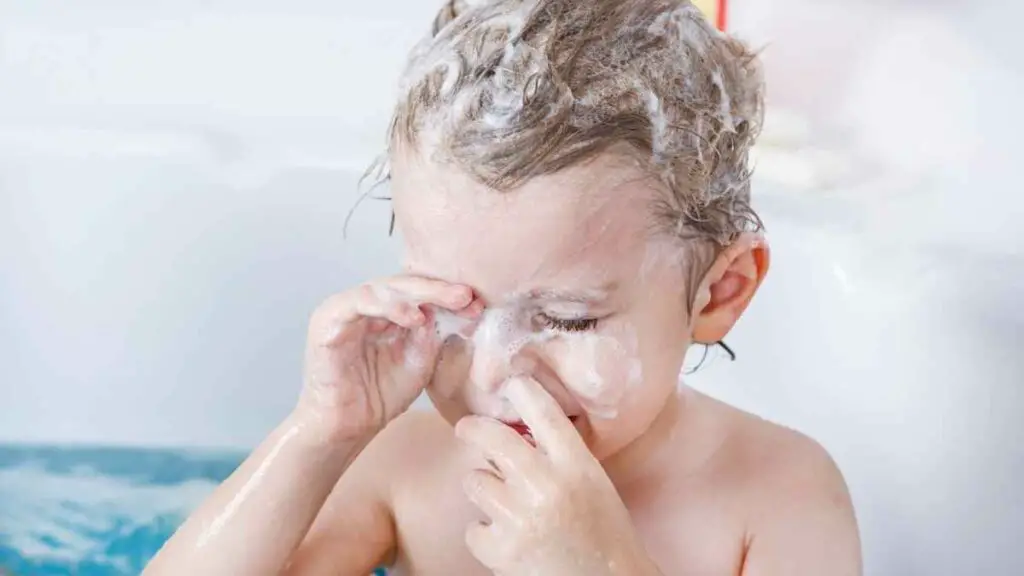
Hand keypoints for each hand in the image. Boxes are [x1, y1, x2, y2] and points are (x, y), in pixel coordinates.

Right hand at [299, 275, 480, 440]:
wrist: (348, 427)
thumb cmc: (380, 395)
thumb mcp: (420, 361)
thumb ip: (433, 333)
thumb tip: (456, 307)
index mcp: (384, 312)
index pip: (417, 293)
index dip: (447, 296)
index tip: (477, 305)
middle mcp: (363, 305)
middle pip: (402, 284)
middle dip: (438, 289)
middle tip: (467, 295)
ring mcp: (344, 309)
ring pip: (383, 287)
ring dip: (419, 293)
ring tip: (449, 302)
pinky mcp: (328, 319)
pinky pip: (359, 302)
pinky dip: (389, 306)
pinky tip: (415, 318)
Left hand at [456, 376, 659, 575]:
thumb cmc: (603, 532)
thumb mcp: (592, 483)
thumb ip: (560, 456)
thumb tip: (514, 429)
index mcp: (577, 466)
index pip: (544, 413)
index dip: (522, 390)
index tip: (510, 382)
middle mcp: (547, 486)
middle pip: (493, 438)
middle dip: (473, 429)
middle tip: (466, 428)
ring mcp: (521, 518)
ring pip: (475, 481)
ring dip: (484, 488)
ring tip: (505, 504)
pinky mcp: (501, 549)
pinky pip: (473, 526)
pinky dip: (485, 532)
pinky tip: (507, 537)